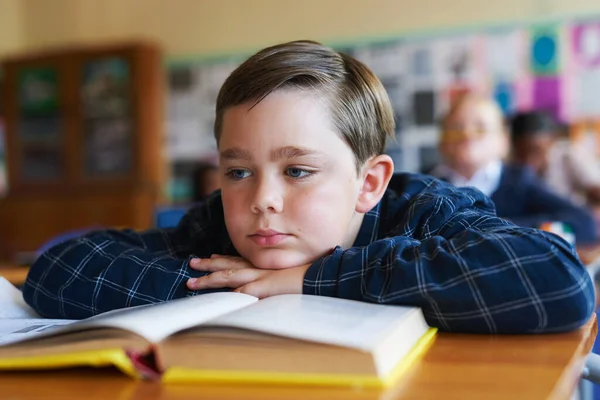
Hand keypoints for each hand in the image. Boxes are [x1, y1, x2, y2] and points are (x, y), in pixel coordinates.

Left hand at [186, 254, 309, 297]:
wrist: (319, 277)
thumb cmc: (309, 276)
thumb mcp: (291, 274)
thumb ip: (281, 276)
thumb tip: (278, 280)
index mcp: (265, 266)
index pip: (240, 261)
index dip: (223, 260)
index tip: (211, 258)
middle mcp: (259, 270)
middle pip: (229, 265)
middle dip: (209, 265)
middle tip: (192, 263)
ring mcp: (259, 279)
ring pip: (228, 277)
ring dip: (209, 279)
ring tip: (192, 281)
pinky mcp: (263, 289)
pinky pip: (240, 294)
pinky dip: (226, 297)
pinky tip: (214, 301)